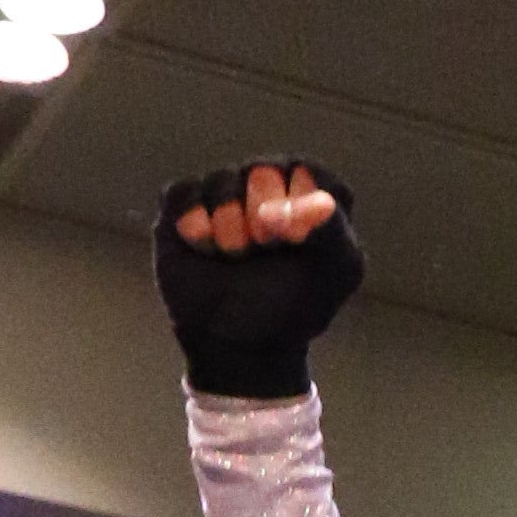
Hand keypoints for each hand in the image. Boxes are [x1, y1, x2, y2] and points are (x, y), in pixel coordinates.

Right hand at [154, 158, 363, 399]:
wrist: (239, 345)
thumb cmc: (291, 306)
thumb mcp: (332, 274)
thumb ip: (333, 232)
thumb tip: (317, 203)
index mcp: (310, 192)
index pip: (306, 172)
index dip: (299, 207)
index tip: (297, 243)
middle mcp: (266, 184)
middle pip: (261, 170)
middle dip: (262, 218)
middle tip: (264, 250)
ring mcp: (224, 193)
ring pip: (221, 182)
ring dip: (229, 228)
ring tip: (235, 257)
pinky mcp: (185, 206)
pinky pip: (183, 194)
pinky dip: (195, 225)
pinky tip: (206, 250)